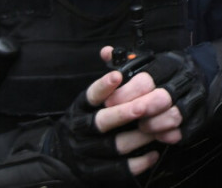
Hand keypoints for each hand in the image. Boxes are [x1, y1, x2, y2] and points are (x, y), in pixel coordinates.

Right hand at [47, 69, 167, 181]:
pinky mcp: (97, 171)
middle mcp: (83, 129)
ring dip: (139, 136)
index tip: (117, 76)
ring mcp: (89, 151)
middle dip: (124, 113)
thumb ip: (106, 78)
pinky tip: (155, 152)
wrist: (62, 155)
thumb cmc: (85, 119)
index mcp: (82, 108)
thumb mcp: (90, 99)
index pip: (91, 95)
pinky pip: (120, 169)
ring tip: (158, 127)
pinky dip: (139, 162)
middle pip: (103, 122)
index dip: (103, 86)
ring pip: (116, 145)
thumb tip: (107, 50)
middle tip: (144, 106)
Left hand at [101, 46, 206, 144]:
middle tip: (125, 116)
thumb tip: (105, 52)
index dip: (125, 93)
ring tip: (141, 126)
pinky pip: (184, 130)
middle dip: (139, 110)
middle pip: (161, 98)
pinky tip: (158, 135)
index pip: (146, 79)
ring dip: (153, 125)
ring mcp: (195, 98)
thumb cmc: (167, 73)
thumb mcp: (148, 62)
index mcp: (169, 65)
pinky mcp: (200, 116)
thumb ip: (125, 61)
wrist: (204, 76)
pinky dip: (168, 135)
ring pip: (174, 115)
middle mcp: (185, 80)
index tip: (109, 102)